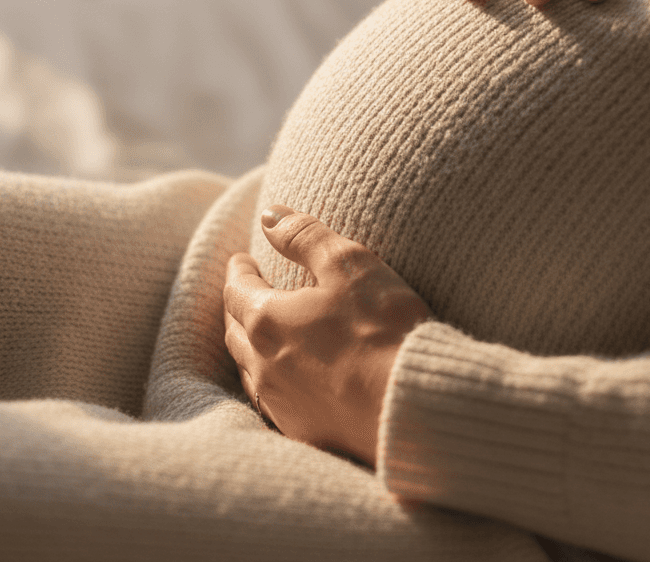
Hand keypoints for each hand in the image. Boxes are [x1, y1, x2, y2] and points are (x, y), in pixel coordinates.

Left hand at [223, 206, 431, 467]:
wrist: (412, 406)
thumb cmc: (383, 328)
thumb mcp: (348, 264)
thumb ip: (305, 235)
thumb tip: (269, 215)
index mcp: (266, 321)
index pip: (237, 289)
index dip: (239, 270)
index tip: (242, 260)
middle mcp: (264, 367)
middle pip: (236, 331)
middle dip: (239, 306)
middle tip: (248, 291)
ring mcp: (283, 406)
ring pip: (251, 370)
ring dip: (252, 347)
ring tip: (266, 333)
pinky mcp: (306, 434)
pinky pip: (276, 402)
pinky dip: (276, 381)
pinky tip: (293, 380)